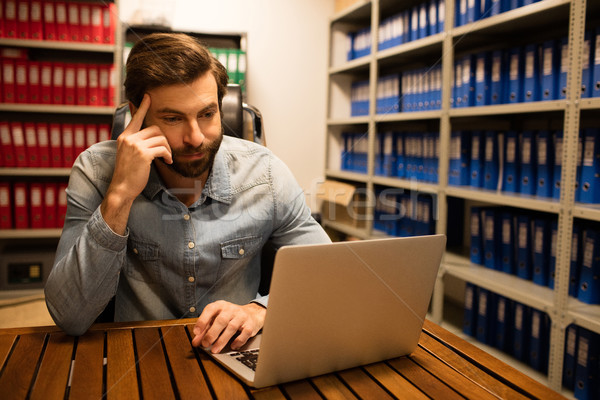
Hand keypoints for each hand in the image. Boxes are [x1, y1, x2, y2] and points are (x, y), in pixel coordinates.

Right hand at [100, 94, 172, 234]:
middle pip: (155, 129)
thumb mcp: (129, 155)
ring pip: (161, 138)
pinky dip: (168, 155)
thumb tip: (151, 138)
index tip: (148, 96)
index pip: (135, 118)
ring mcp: (135, 145)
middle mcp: (128, 138)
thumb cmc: (128, 174)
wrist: (122, 188)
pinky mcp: (143, 154)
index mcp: (124, 137)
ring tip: (167, 157)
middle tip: (166, 151)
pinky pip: (163, 148)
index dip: (143, 107)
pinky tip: (168, 161)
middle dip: (165, 139)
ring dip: (168, 148)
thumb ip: (136, 144)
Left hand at [191, 301, 265, 352]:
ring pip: (232, 327)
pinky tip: (233, 346)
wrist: (252, 313)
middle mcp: (231, 309)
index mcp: (220, 305)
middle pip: (221, 320)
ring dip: (222, 340)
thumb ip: (205, 330)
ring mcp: (241, 316)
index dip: (202, 320)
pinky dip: (239, 340)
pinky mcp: (250, 324)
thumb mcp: (216, 319)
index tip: (196, 332)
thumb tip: (196, 342)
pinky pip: (245, 332)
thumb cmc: (230, 317)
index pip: (210, 309)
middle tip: (205, 344)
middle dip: (212, 333)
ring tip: (215, 349)